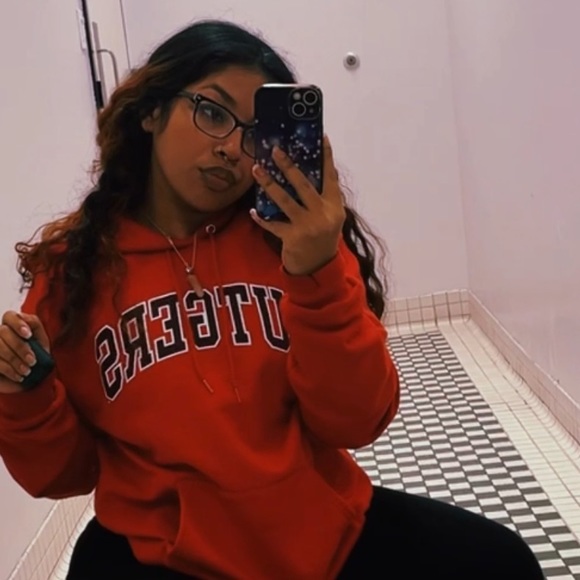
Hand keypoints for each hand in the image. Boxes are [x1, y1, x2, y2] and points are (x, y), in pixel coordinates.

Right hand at [0, 311, 50, 393]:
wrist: (32, 376)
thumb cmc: (37, 355)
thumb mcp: (41, 340)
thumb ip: (35, 325)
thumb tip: (25, 319)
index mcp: (13, 325)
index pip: (9, 316)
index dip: (17, 324)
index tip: (28, 335)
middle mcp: (0, 333)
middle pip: (3, 331)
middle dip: (20, 347)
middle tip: (32, 361)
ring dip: (15, 360)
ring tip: (27, 370)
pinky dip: (9, 370)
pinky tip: (19, 376)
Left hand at [250, 135, 345, 275]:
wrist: (318, 267)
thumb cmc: (323, 236)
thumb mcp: (331, 216)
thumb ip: (324, 197)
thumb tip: (313, 169)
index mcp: (334, 206)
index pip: (331, 177)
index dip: (326, 157)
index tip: (321, 138)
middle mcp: (323, 214)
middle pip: (304, 185)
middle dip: (288, 166)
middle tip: (275, 150)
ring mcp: (307, 226)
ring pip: (285, 200)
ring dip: (269, 184)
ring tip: (257, 170)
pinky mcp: (293, 238)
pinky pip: (273, 224)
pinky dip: (262, 218)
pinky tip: (254, 211)